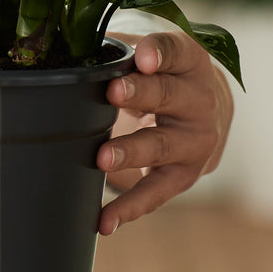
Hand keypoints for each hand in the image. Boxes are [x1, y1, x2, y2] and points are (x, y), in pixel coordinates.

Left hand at [95, 31, 232, 234]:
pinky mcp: (184, 175)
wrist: (207, 112)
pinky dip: (129, 208)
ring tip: (102, 158)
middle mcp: (199, 100)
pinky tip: (105, 220)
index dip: (160, 53)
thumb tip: (65, 53)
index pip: (177, 51)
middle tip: (112, 94)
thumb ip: (117, 51)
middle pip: (169, 95)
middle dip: (140, 95)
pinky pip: (155, 193)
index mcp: (189, 61)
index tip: (142, 57)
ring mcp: (195, 141)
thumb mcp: (150, 55)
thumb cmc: (162, 75)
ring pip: (162, 145)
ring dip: (131, 151)